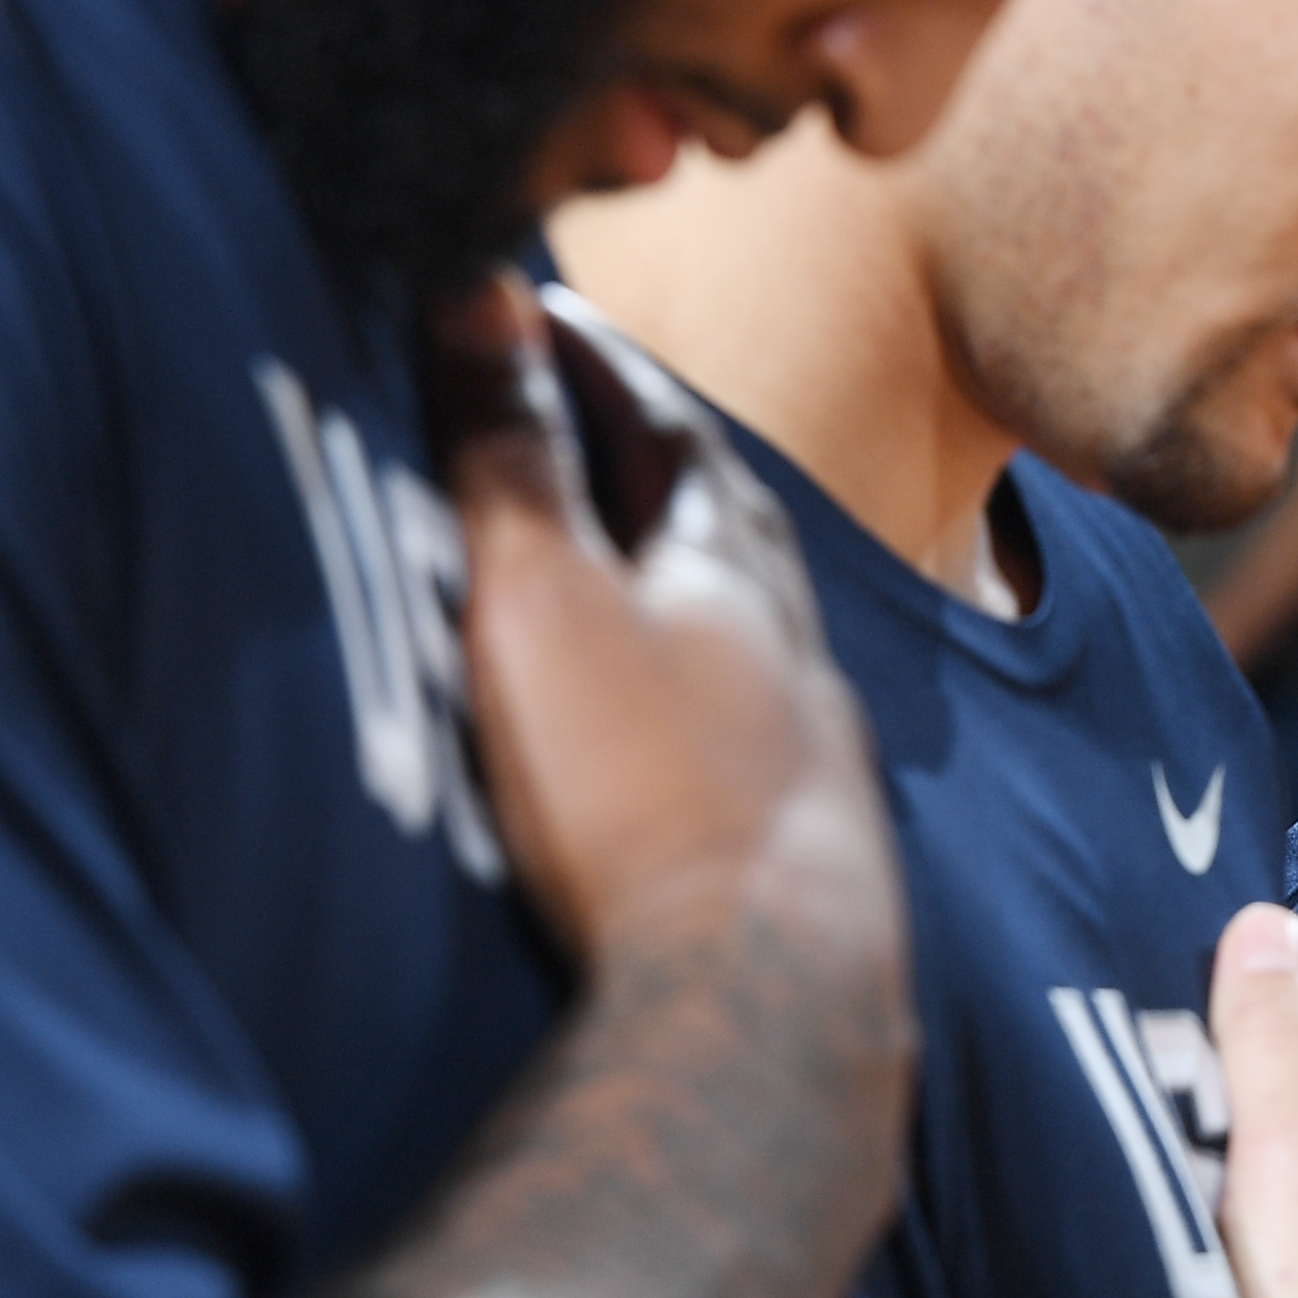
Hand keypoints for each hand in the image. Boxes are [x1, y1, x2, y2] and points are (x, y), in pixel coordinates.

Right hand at [439, 281, 903, 1001]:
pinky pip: (758, 733)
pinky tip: (688, 738)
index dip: (591, 361)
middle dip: (653, 459)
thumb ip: (513, 457)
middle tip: (587, 417)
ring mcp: (813, 752)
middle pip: (726, 519)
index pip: (660, 424)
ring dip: (692, 583)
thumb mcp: (546, 601)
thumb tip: (484, 297)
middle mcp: (792, 645)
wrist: (764, 1000)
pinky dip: (712, 699)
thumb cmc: (643, 789)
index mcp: (729, 565)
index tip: (535, 312)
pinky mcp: (807, 853)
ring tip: (633, 570)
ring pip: (756, 628)